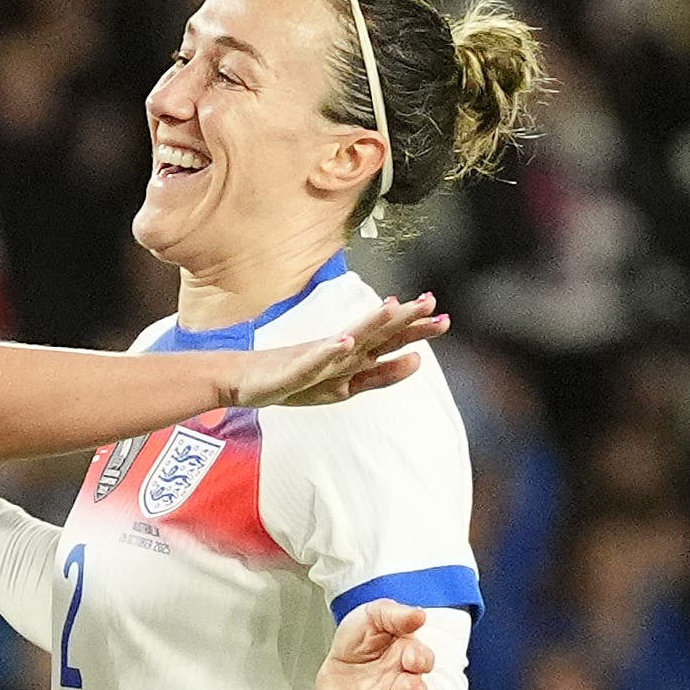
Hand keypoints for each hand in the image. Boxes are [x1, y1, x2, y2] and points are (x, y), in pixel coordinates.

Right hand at [227, 294, 447, 408]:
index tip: (441, 316)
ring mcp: (318, 357)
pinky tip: (346, 341)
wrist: (247, 380)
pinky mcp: (297, 367)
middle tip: (430, 303)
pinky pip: (316, 359)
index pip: (390, 340)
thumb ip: (381, 374)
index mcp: (354, 356)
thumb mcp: (347, 386)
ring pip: (350, 339)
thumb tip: (418, 360)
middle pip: (377, 334)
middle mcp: (340, 351)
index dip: (415, 330)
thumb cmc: (297, 381)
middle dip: (404, 320)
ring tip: (393, 309)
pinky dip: (331, 350)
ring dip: (371, 323)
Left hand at [316, 599, 433, 689]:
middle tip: (408, 687)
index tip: (413, 658)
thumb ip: (396, 615)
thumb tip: (419, 614)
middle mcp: (398, 682)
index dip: (420, 660)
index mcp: (407, 656)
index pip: (422, 661)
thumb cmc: (362, 639)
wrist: (337, 660)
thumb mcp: (375, 615)